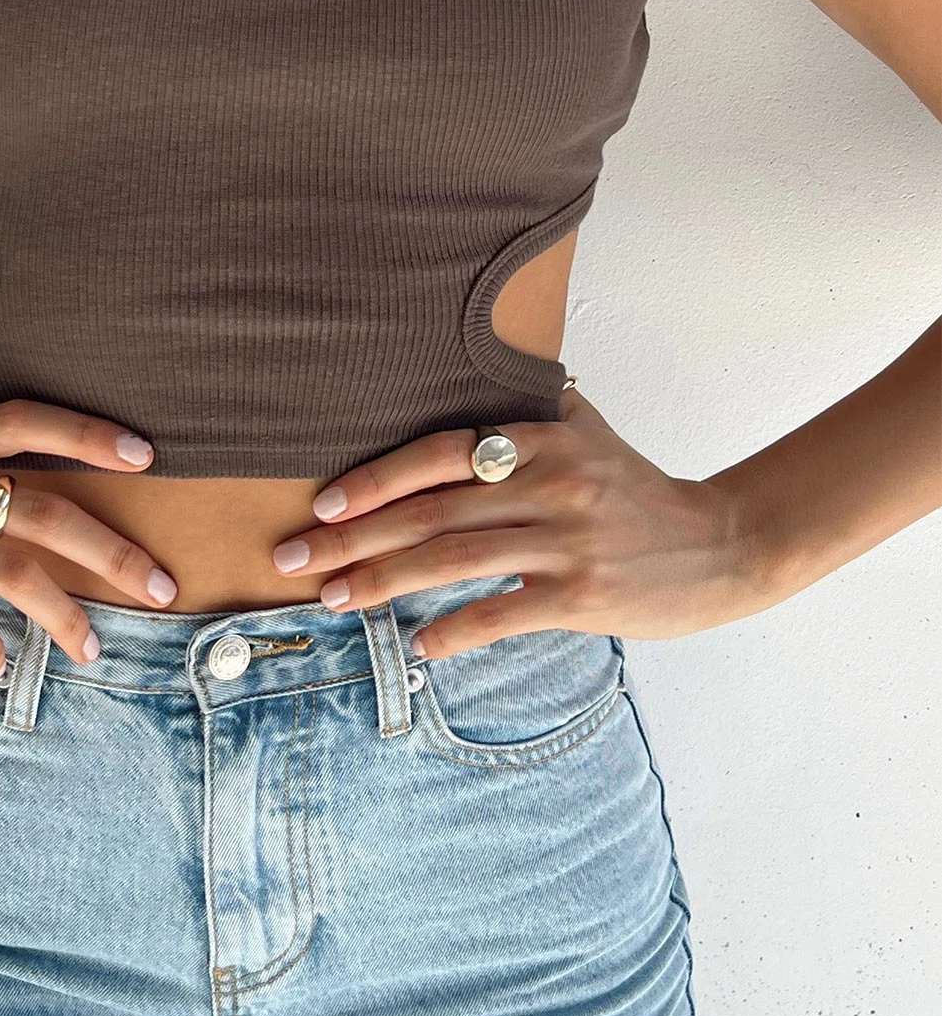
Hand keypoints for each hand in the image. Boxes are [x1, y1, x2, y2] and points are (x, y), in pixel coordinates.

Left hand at [270, 387, 783, 658]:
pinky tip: (417, 645)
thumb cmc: (639, 488)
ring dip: (384, 582)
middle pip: (431, 512)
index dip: (376, 478)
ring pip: (455, 562)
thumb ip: (532, 407)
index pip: (440, 453)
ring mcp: (567, 542)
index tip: (322, 504)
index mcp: (540, 442)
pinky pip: (506, 614)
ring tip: (333, 600)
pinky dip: (457, 630)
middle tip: (293, 559)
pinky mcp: (586, 595)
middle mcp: (549, 486)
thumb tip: (476, 370)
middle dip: (352, 538)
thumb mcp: (588, 432)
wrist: (723, 544)